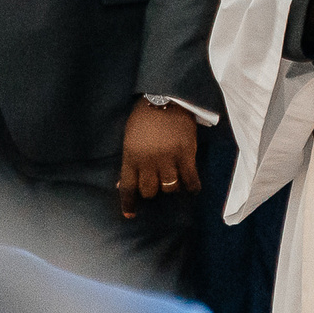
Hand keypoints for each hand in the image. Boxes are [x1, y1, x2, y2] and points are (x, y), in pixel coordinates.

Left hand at [116, 102, 199, 216]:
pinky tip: (191, 187)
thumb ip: (129, 161)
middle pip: (150, 191)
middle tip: (156, 183)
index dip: (128, 204)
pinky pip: (190, 179)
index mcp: (131, 156)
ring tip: (172, 180)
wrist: (166, 97)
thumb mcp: (129, 138)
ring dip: (170, 187)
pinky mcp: (187, 154)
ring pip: (169, 188)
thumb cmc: (144, 117)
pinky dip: (192, 186)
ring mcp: (169, 158)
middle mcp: (149, 161)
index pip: (128, 187)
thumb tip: (122, 185)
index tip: (130, 215)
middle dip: (152, 191)